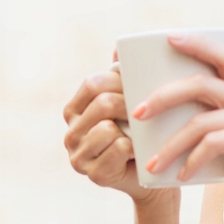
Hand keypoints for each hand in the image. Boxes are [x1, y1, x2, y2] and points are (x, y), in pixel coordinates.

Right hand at [64, 67, 167, 202]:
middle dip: (129, 105)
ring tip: (142, 135)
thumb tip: (119, 48)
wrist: (152, 176)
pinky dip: (135, 148)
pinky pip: (118, 148)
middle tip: (147, 111)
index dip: (120, 82)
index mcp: (74, 110)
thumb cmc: (141, 134)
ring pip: (107, 128)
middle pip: (102, 103)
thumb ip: (121, 78)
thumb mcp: (129, 103)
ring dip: (132, 130)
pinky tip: (140, 152)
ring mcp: (78, 156)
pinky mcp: (93, 174)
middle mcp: (70, 133)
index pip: (92, 83)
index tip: (140, 87)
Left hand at [136, 33, 223, 215]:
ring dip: (171, 143)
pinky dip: (192, 160)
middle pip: (200, 83)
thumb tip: (189, 124)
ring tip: (152, 162)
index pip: (223, 54)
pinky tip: (181, 175)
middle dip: (163, 96)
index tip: (168, 38)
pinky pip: (213, 144)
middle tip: (137, 113)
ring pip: (200, 120)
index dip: (195, 42)